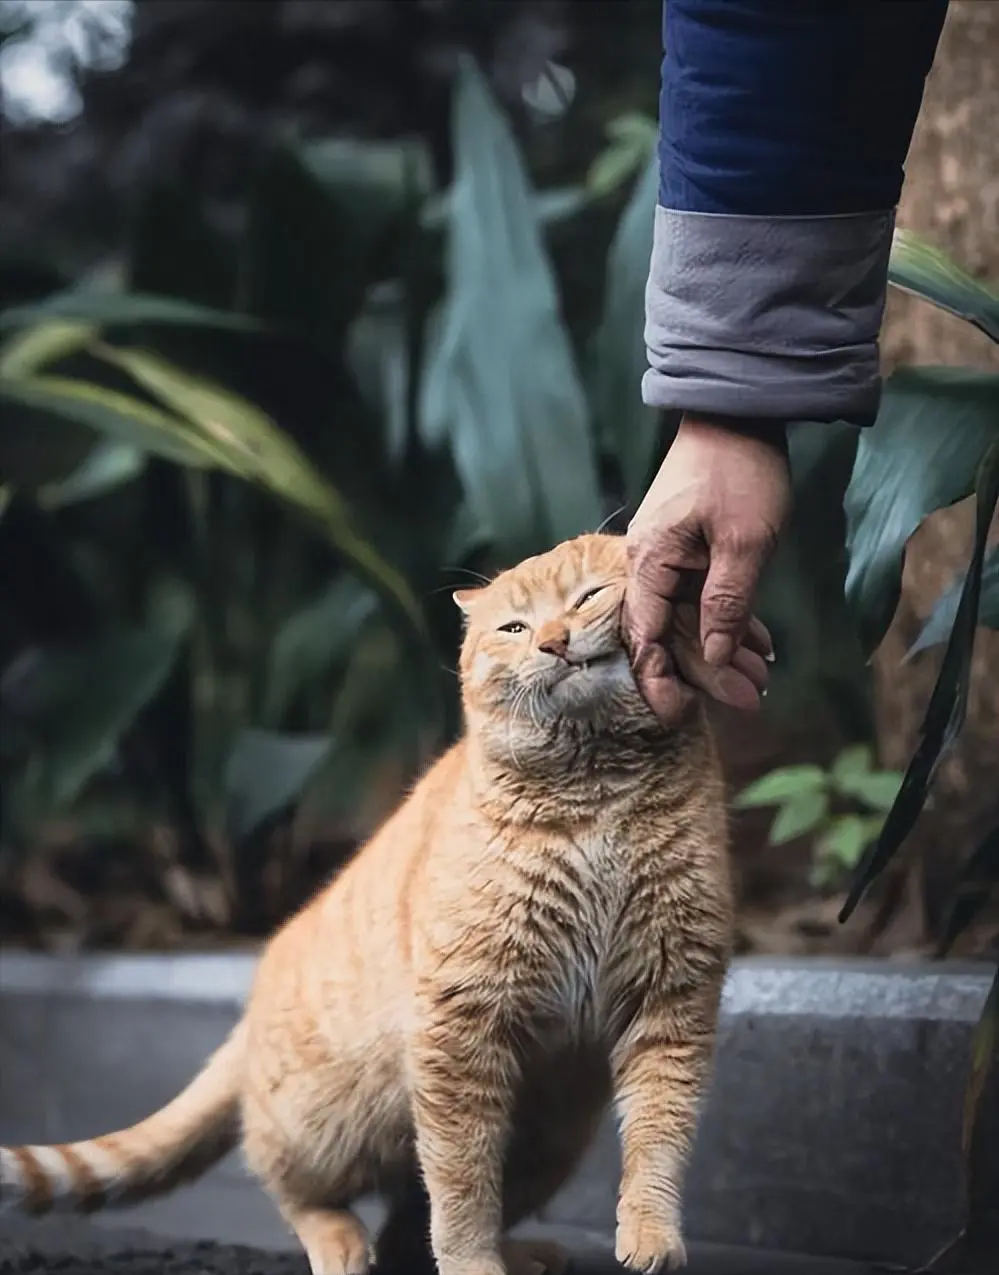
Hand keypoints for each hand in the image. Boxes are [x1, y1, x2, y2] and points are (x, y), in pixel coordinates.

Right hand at [624, 414, 791, 725]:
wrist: (738, 411)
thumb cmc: (738, 473)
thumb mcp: (744, 543)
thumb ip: (727, 604)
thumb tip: (715, 657)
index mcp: (651, 564)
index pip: (646, 637)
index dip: (660, 680)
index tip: (679, 716)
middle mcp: (650, 564)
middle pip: (671, 633)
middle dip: (710, 670)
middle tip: (750, 701)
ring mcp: (669, 556)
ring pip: (691, 616)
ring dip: (726, 648)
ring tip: (762, 680)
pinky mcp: (689, 548)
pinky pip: (704, 595)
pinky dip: (731, 618)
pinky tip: (760, 644)